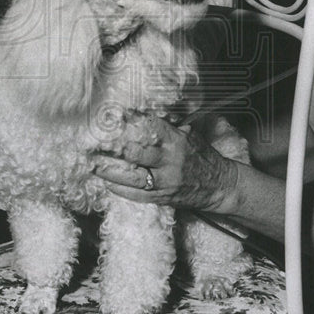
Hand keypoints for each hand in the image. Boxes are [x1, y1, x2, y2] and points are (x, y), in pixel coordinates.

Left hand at [92, 114, 238, 213]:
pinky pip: (139, 195)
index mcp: (178, 142)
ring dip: (112, 171)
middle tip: (96, 141)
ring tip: (93, 165)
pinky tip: (107, 183)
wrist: (220, 186)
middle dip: (116, 147)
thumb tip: (145, 115)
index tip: (115, 115)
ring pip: (134, 177)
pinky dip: (121, 190)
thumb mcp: (191, 136)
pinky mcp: (164, 198)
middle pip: (138, 153)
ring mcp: (167, 181)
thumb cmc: (203, 157)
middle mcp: (171, 161)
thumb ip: (169, 128)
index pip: (151, 128)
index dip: (132, 121)